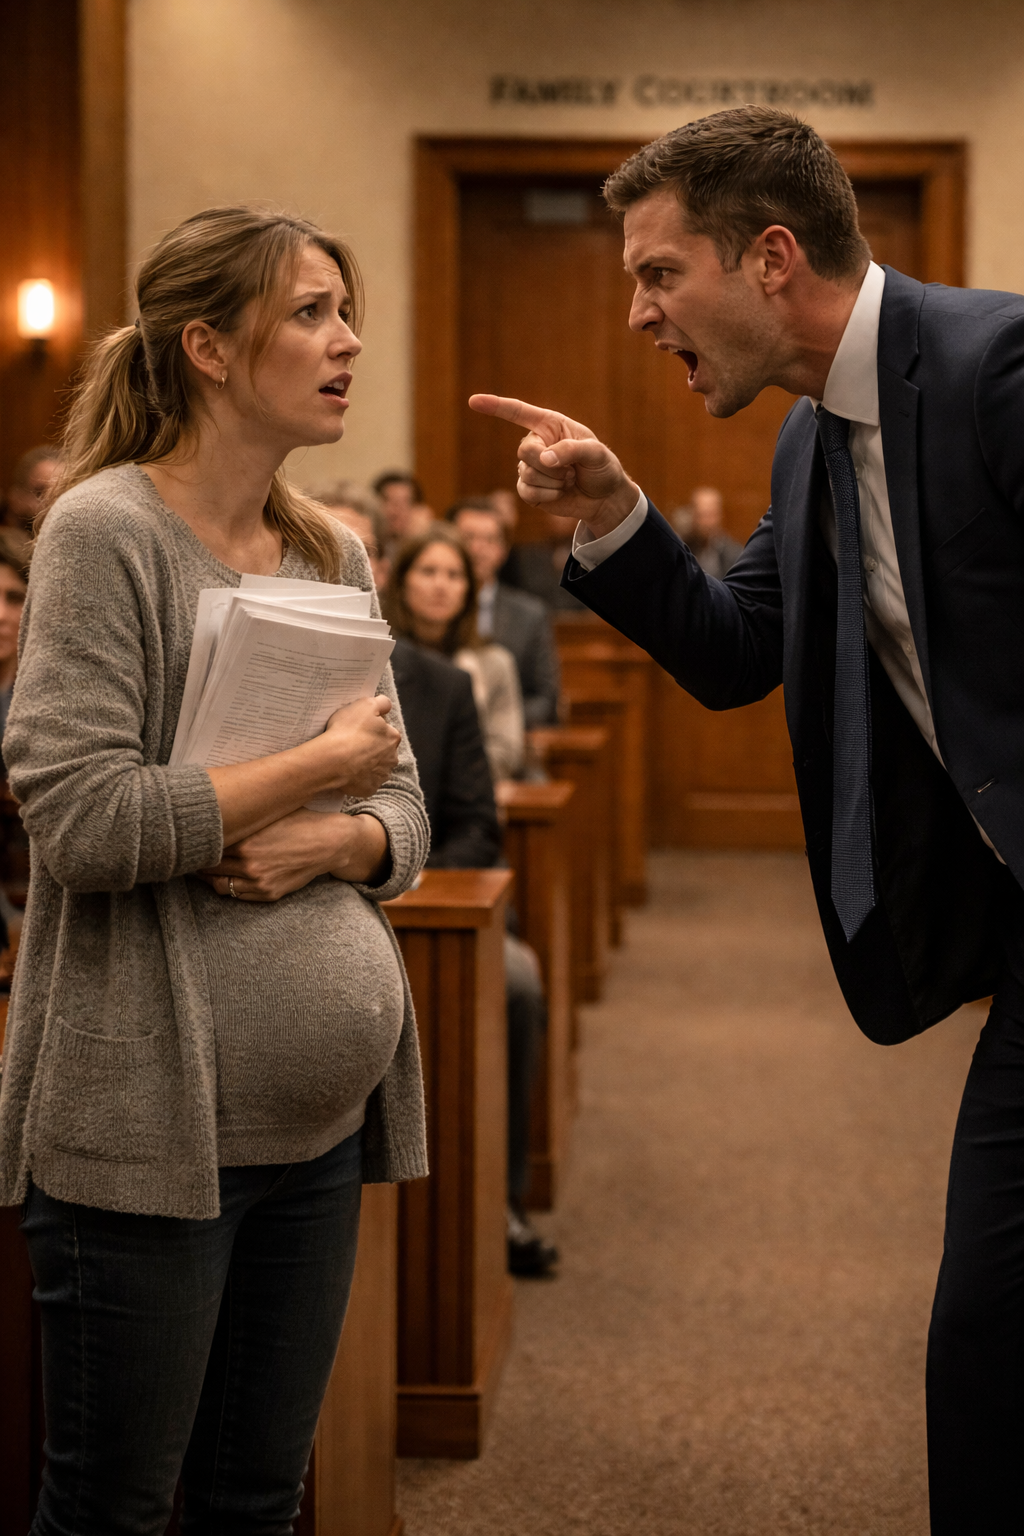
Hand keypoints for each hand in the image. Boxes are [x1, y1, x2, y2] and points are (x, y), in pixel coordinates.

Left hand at [198, 810, 389, 901]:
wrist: (329, 842)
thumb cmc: (299, 822)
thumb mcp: (268, 814)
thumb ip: (241, 819)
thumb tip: (213, 813)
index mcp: (244, 841)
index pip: (206, 847)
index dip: (194, 845)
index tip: (187, 841)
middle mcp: (248, 864)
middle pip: (208, 868)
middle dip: (197, 862)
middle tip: (188, 856)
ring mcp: (258, 881)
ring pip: (219, 885)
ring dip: (208, 878)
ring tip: (202, 869)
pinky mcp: (268, 893)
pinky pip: (237, 894)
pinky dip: (227, 887)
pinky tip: (223, 877)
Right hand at [317, 695, 400, 797]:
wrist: (333, 760)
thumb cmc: (348, 731)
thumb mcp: (365, 705)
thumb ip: (381, 702)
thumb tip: (386, 705)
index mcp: (393, 737)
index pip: (387, 731)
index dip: (373, 729)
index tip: (360, 730)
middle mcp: (392, 758)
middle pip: (383, 751)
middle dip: (372, 748)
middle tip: (353, 744)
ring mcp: (381, 775)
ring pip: (376, 768)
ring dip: (367, 764)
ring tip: (349, 759)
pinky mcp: (370, 789)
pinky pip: (366, 782)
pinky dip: (359, 778)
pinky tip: (348, 772)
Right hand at [468, 394, 638, 538]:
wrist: (604, 498)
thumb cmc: (602, 468)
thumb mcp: (596, 453)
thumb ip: (571, 450)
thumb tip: (544, 459)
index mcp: (550, 425)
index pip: (518, 412)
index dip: (496, 406)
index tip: (473, 401)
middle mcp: (536, 443)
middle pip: (525, 450)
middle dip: (549, 464)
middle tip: (571, 470)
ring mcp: (530, 467)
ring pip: (527, 473)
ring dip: (553, 481)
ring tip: (569, 480)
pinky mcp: (529, 489)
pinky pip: (526, 491)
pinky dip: (547, 494)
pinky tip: (560, 492)